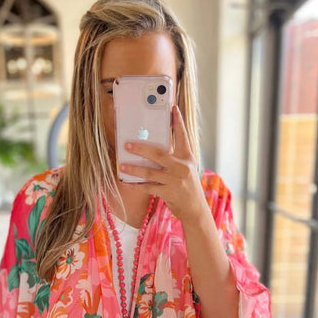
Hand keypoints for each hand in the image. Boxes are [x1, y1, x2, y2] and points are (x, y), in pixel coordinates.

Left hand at [119, 105, 204, 224]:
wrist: (195, 209)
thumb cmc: (187, 187)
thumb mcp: (185, 169)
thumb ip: (173, 159)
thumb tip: (151, 150)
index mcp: (187, 157)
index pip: (182, 136)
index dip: (178, 121)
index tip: (172, 107)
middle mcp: (181, 167)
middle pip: (158, 154)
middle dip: (140, 148)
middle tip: (127, 144)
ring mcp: (174, 180)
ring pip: (149, 172)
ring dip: (133, 169)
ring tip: (122, 165)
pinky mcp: (168, 192)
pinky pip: (148, 187)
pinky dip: (136, 185)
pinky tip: (127, 182)